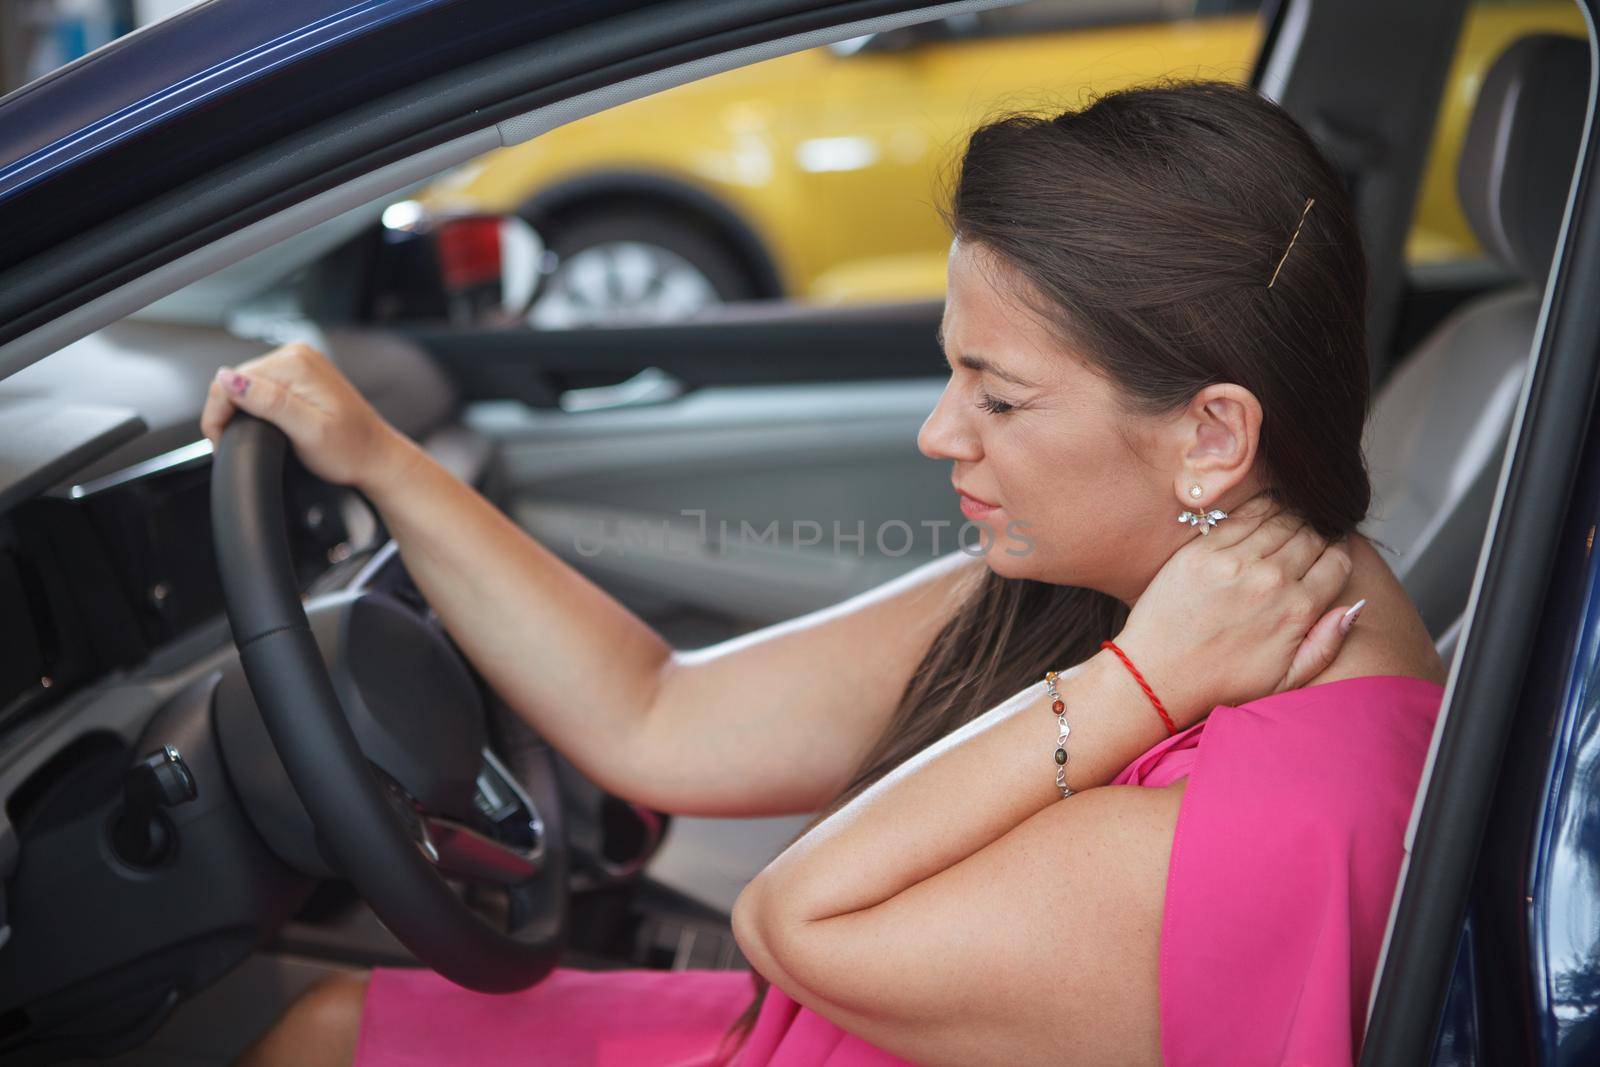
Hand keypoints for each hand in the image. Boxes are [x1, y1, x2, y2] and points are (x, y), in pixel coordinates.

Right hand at [199, 342, 415, 494]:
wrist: (377, 457)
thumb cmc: (351, 450)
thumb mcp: (308, 431)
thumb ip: (269, 403)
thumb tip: (228, 378)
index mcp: (296, 363)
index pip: (229, 380)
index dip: (217, 415)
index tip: (221, 443)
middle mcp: (297, 355)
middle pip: (235, 380)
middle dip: (227, 413)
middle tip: (232, 445)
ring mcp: (300, 363)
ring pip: (246, 384)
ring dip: (240, 411)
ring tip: (250, 438)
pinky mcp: (301, 375)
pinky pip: (263, 386)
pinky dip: (255, 407)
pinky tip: (264, 425)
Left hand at [1109, 493, 1361, 730]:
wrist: (1156, 676)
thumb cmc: (1222, 682)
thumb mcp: (1287, 679)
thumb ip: (1327, 643)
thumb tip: (1356, 605)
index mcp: (1297, 610)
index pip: (1337, 561)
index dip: (1336, 555)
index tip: (1327, 555)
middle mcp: (1270, 580)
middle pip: (1310, 535)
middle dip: (1314, 535)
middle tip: (1304, 540)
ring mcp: (1233, 562)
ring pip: (1279, 519)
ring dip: (1288, 519)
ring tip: (1283, 529)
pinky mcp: (1201, 551)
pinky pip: (1241, 516)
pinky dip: (1256, 511)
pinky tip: (1258, 518)